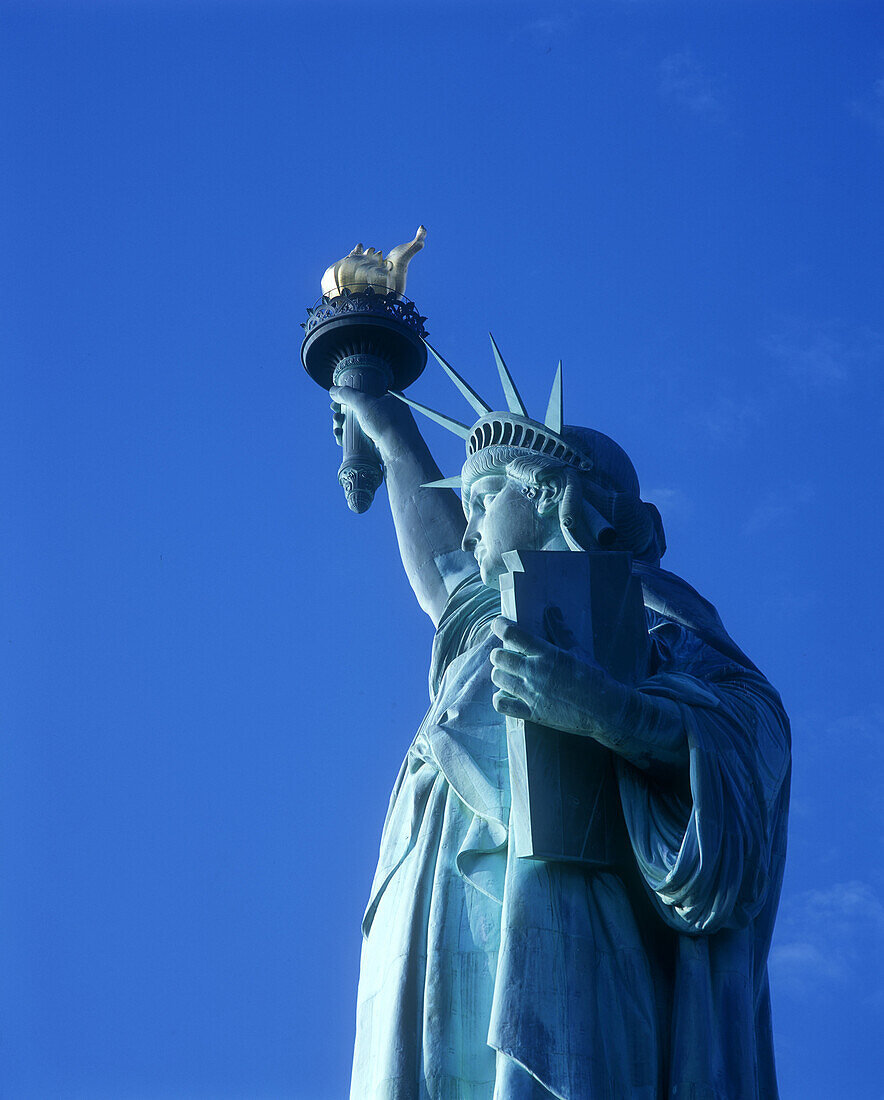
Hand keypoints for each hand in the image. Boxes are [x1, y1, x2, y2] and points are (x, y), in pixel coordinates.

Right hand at [329, 385, 415, 454]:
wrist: (399, 452)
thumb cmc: (386, 423)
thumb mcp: (364, 402)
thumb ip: (347, 394)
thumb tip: (333, 391)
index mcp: (390, 399)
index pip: (366, 395)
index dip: (349, 398)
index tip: (336, 403)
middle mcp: (389, 413)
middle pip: (359, 411)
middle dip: (343, 414)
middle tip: (335, 416)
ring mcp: (384, 429)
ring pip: (358, 425)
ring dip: (343, 426)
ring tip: (337, 429)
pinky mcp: (379, 443)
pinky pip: (361, 438)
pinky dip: (349, 437)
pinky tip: (340, 438)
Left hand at [489, 614, 628, 734]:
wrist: (606, 710)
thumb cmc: (594, 678)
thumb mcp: (578, 650)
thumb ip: (560, 630)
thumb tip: (551, 610)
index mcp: (547, 654)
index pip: (512, 634)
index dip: (500, 626)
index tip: (498, 624)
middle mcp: (535, 672)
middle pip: (499, 656)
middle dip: (499, 653)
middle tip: (507, 654)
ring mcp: (531, 694)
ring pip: (498, 678)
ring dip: (500, 673)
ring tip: (509, 673)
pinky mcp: (532, 713)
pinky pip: (501, 704)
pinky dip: (500, 698)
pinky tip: (507, 694)